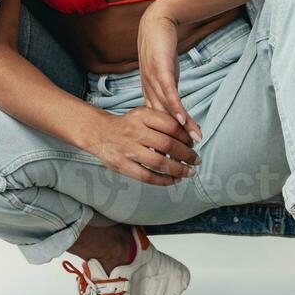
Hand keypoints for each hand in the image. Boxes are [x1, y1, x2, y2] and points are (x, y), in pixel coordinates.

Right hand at [83, 106, 199, 185]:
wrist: (99, 132)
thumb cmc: (128, 125)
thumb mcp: (144, 115)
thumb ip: (165, 122)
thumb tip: (193, 134)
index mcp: (142, 115)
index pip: (171, 125)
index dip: (187, 137)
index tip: (194, 144)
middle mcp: (134, 130)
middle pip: (168, 144)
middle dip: (187, 155)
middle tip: (196, 160)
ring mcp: (127, 149)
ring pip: (159, 162)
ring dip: (178, 170)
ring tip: (189, 173)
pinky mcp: (121, 165)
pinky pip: (146, 176)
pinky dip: (163, 180)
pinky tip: (173, 180)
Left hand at [138, 3, 203, 143]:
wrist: (156, 22)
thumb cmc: (161, 49)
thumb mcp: (166, 74)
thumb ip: (170, 92)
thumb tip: (178, 109)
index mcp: (150, 94)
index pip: (159, 124)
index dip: (167, 141)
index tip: (177, 157)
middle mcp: (149, 91)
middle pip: (162, 123)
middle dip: (173, 142)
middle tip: (185, 159)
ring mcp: (154, 81)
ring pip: (167, 110)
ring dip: (180, 128)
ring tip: (192, 144)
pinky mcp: (161, 70)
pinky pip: (169, 92)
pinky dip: (175, 107)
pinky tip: (183, 120)